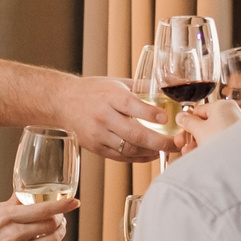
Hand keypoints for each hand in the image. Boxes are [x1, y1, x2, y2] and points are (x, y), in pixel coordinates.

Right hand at [0, 197, 78, 240]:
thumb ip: (4, 206)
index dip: (62, 204)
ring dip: (60, 232)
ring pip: (52, 240)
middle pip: (50, 224)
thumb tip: (21, 197)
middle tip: (59, 214)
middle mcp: (13, 235)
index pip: (41, 209)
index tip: (74, 200)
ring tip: (59, 227)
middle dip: (60, 217)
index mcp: (4, 218)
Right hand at [59, 74, 179, 161]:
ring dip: (151, 152)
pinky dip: (138, 157)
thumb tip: (169, 88)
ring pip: (129, 149)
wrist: (63, 102)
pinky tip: (150, 154)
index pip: (132, 106)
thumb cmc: (93, 91)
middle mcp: (103, 116)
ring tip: (166, 150)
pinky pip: (121, 157)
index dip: (151, 114)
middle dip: (159, 142)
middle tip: (177, 144)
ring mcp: (98, 134)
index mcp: (110, 96)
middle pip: (134, 134)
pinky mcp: (96, 147)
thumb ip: (141, 87)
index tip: (167, 118)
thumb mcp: (116, 82)